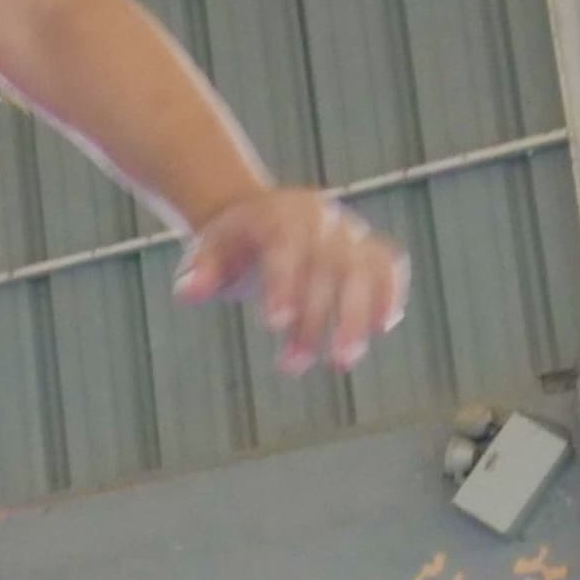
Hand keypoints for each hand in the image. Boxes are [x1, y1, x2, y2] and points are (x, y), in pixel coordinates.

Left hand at [177, 188, 407, 375]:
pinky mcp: (367, 247)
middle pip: (328, 265)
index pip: (286, 248)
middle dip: (315, 318)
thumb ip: (199, 273)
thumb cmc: (230, 245)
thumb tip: (188, 291)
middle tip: (293, 365)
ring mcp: (349, 232)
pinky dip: (390, 293)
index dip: (284, 284)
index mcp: (279, 215)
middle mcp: (321, 219)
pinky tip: (380, 328)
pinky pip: (388, 265)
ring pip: (365, 268)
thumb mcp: (206, 254)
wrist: (259, 216)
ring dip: (358, 316)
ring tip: (342, 361)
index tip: (275, 325)